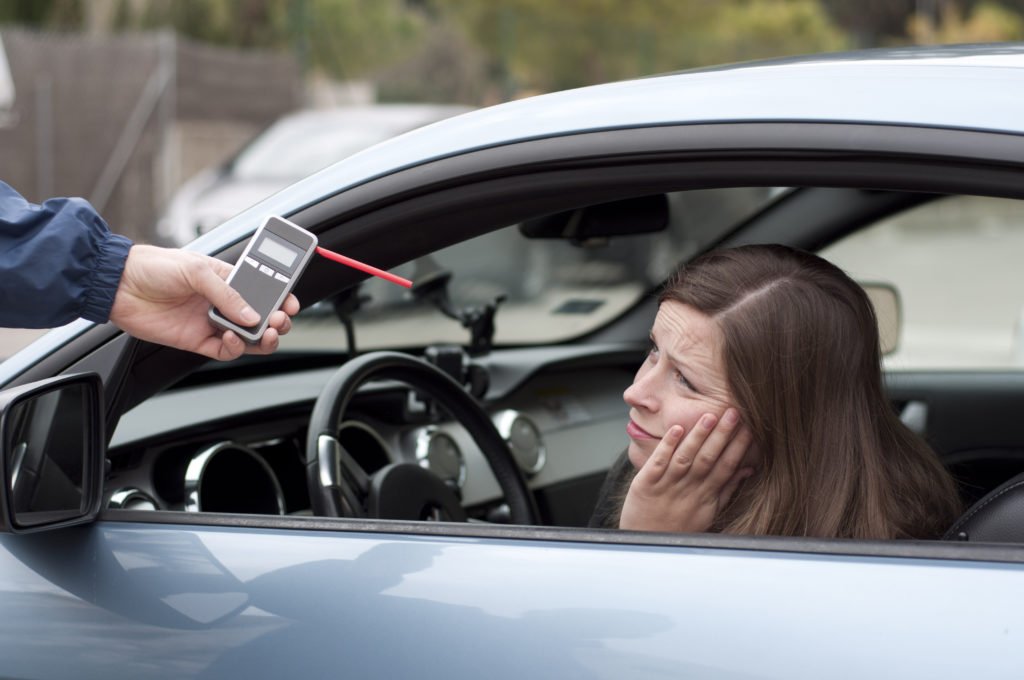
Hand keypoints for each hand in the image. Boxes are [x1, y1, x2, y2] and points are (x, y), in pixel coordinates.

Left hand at [109, 245, 299, 360]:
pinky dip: (234, 347)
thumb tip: (253, 315)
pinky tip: (231, 337)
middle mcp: (221, 302)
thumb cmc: (153, 266)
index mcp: (226, 279)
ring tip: (266, 333)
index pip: (263, 291)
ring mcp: (210, 322)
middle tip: (279, 320)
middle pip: (260, 318)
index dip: (280, 298)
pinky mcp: (196, 341)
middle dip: (276, 320)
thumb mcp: (197, 270)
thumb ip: (228, 294)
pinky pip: (225, 351)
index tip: (291, 303)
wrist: (117, 285)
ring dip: (261, 338)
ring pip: (247, 338)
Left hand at [619, 408, 753, 532]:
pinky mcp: (645, 484)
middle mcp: (688, 490)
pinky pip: (657, 463)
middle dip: (722, 435)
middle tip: (733, 412)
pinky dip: (666, 446)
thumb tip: (748, 469)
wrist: (647, 544)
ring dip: (697, 437)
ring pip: (685, 458)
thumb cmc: (679, 527)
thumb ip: (727, 490)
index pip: (726, 467)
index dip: (739, 448)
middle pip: (708, 459)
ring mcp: (666, 486)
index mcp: (706, 496)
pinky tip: (676, 430)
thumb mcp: (708, 512)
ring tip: (709, 416)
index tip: (750, 427)